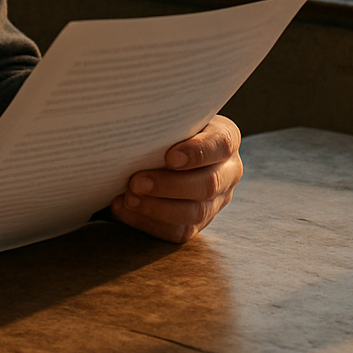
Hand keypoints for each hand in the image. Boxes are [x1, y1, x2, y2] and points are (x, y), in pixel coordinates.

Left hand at [110, 115, 241, 242]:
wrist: (162, 149)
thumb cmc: (166, 129)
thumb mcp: (172, 120)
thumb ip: (165, 123)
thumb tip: (134, 121)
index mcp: (225, 140)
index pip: (221, 144)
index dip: (198, 152)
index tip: (170, 157)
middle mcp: (227, 172)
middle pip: (208, 184)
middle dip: (169, 186)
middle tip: (136, 182)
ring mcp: (216, 202)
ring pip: (195, 213)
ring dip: (158, 208)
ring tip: (129, 198)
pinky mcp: (197, 223)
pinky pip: (178, 231)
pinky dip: (148, 222)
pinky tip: (124, 209)